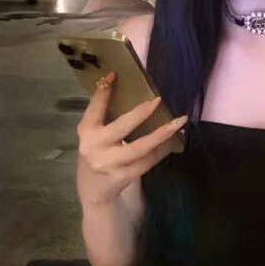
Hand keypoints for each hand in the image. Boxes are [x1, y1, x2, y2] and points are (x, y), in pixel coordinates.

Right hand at [76, 71, 187, 208]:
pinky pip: (148, 161)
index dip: (104, 92)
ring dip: (162, 134)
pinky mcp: (124, 176)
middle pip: (123, 126)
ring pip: (141, 147)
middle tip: (158, 100)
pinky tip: (173, 142)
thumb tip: (133, 92)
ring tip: (179, 121)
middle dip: (142, 112)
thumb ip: (105, 117)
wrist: (93, 190)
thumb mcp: (93, 135)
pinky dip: (161, 150)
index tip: (114, 75)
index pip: (95, 108)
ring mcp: (110, 164)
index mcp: (86, 132)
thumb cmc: (97, 153)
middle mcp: (95, 147)